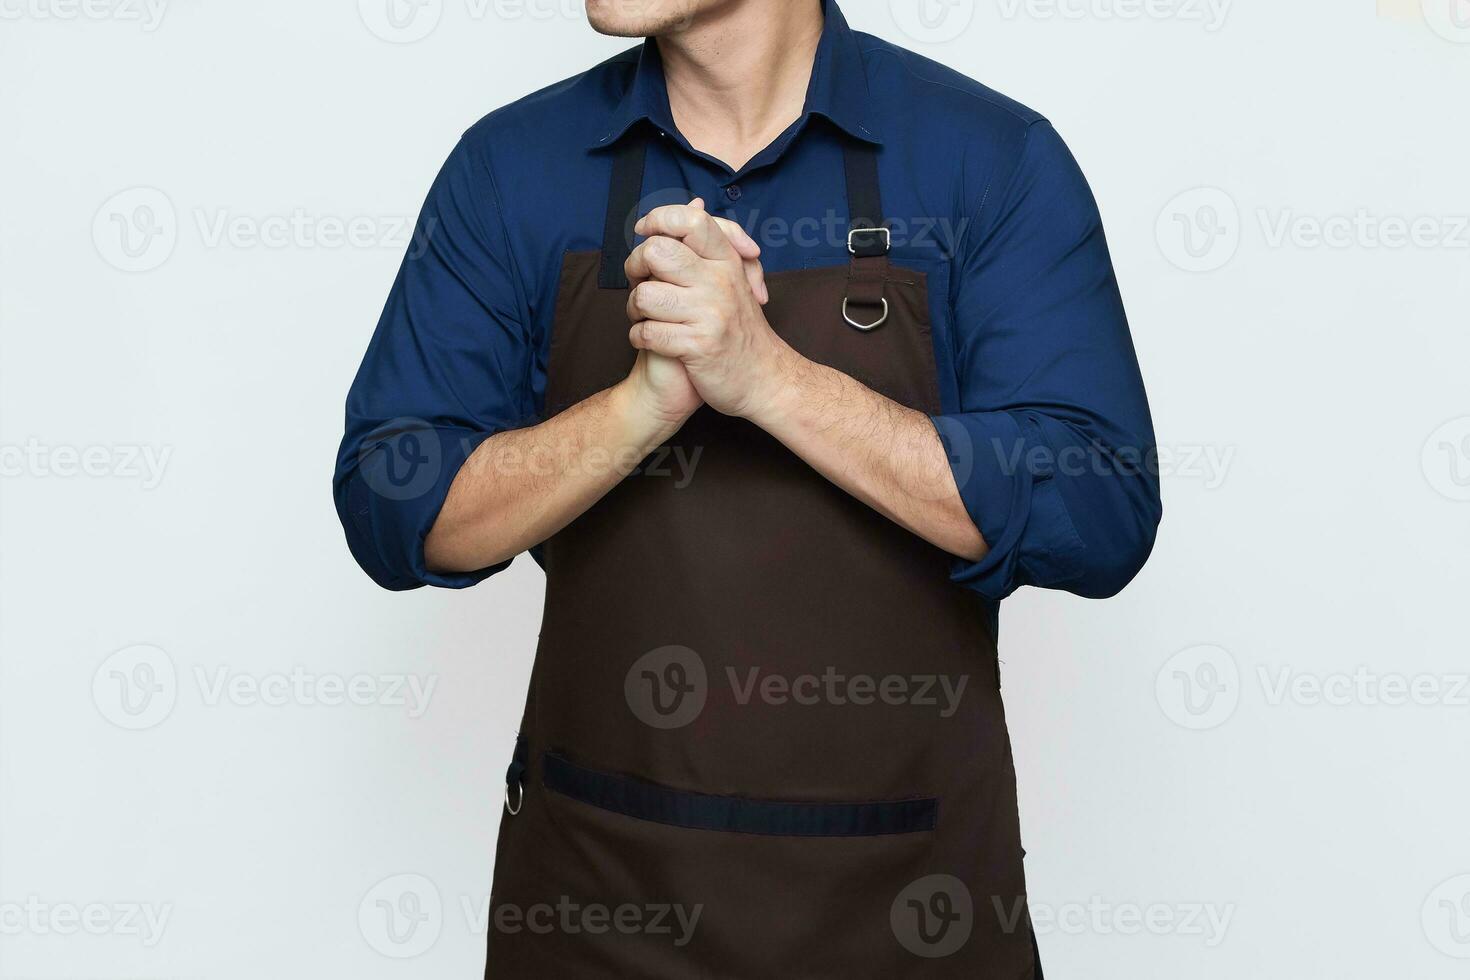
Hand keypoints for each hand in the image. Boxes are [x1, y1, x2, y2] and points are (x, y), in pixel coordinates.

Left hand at [625, 199, 792, 418]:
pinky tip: (650, 340)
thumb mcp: (733, 278)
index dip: (660, 219)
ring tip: (645, 317)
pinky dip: (639, 338)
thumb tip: (695, 203)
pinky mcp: (698, 346)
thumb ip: (711, 243)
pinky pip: (648, 333)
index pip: (692, 220)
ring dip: (634, 309)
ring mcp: (710, 314)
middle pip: (657, 252)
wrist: (765, 380)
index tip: (645, 231)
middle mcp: (720, 282)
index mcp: (727, 261)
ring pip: (645, 295)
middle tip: (640, 282)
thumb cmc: (740, 329)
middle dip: (635, 267)